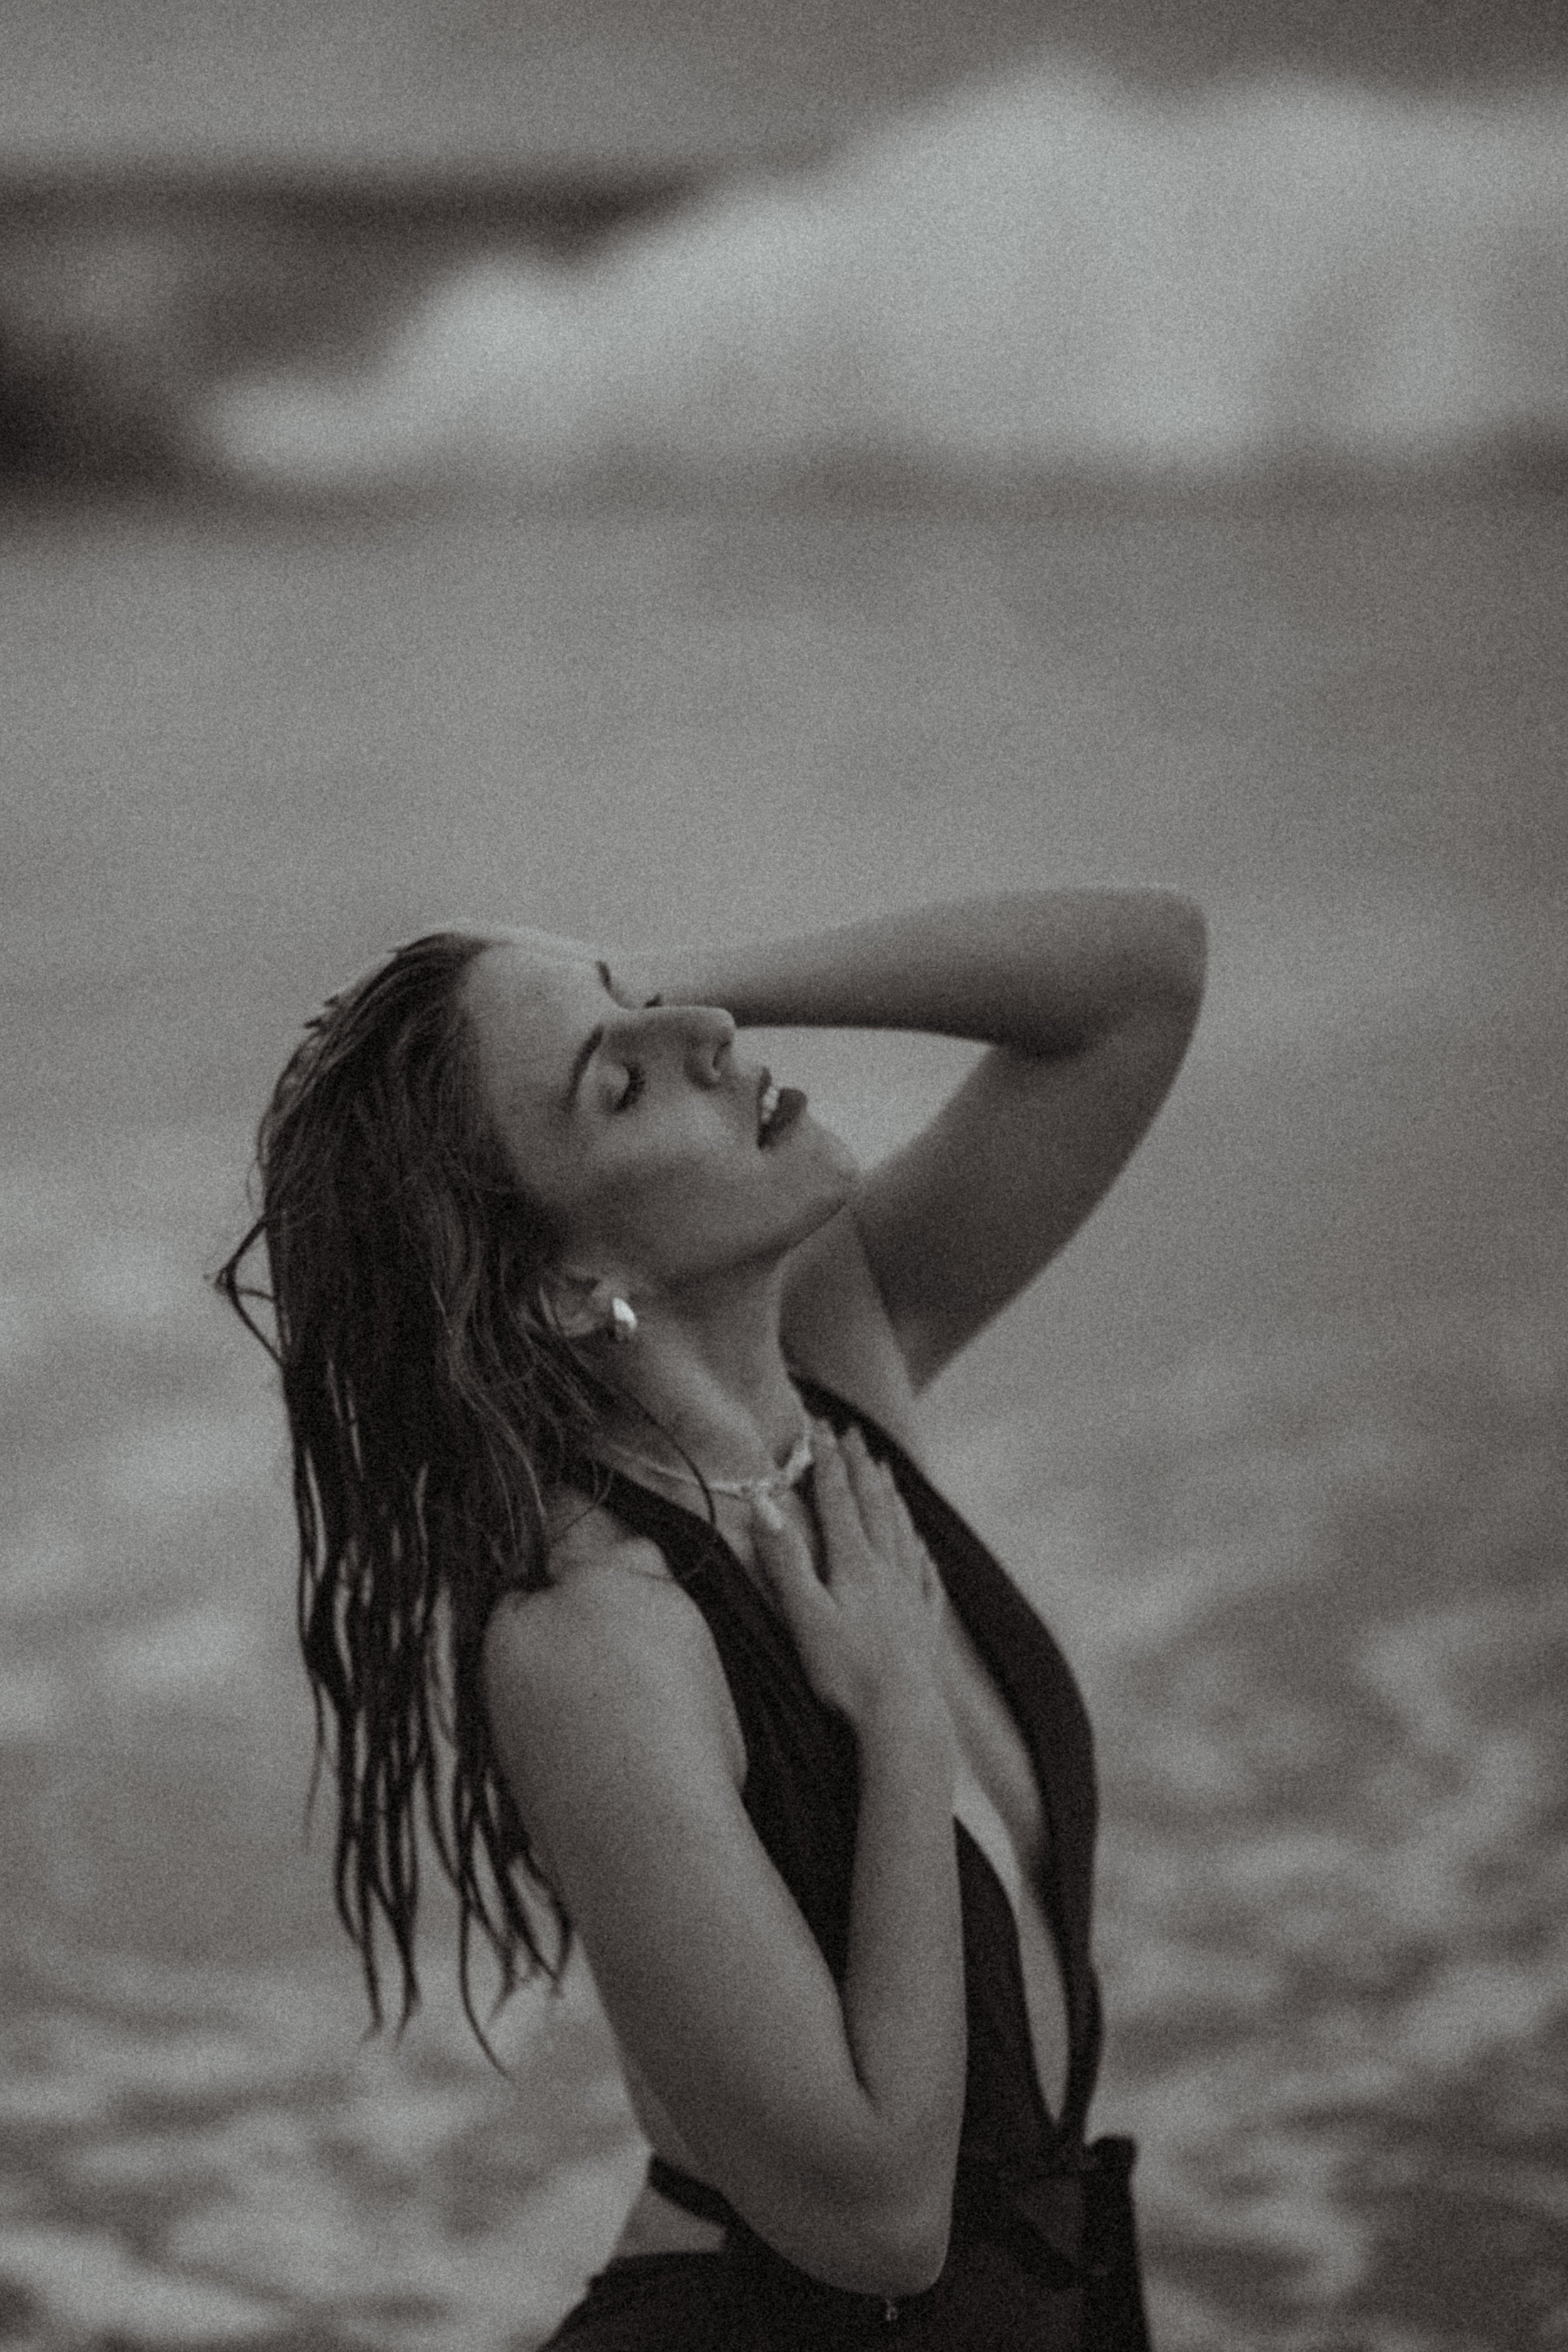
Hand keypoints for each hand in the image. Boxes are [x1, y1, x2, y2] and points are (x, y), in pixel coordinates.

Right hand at [749, 1423, 946, 1734]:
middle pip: (873, 1505)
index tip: (818, 1426)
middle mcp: (887, 1568)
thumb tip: (766, 1506)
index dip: (826, 1461)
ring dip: (890, 1497)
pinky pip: (925, 1574)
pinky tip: (921, 1548)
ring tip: (885, 1473)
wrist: (903, 1715)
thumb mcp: (804, 1614)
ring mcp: (910, 1594)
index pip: (837, 1499)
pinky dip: (919, 1551)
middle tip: (852, 1433)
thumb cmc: (845, 1670)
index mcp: (854, 1562)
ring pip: (901, 1531)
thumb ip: (786, 1560)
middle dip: (858, 1467)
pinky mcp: (924, 1623)